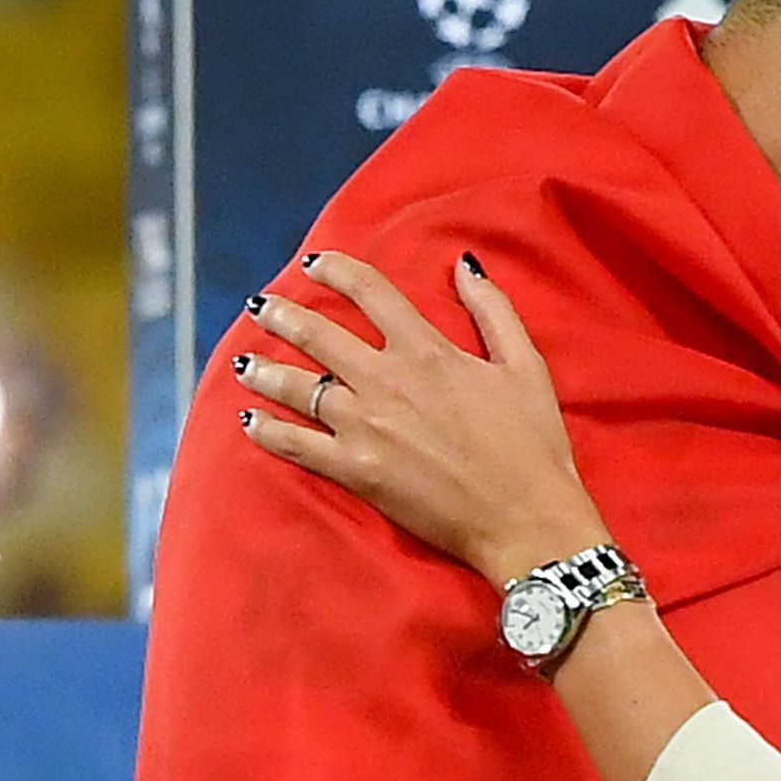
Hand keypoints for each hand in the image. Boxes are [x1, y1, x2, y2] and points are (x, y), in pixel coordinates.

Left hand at [235, 250, 610, 583]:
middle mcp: (387, 381)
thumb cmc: (533, 443)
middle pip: (318, 335)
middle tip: (261, 308)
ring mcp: (365, 427)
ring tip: (246, 362)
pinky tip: (249, 421)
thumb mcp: (525, 366)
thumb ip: (493, 311)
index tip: (314, 263)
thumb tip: (464, 265)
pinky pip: (295, 444)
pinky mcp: (355, 471)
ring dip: (265, 370)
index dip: (336, 269)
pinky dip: (266, 431)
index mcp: (428, 351)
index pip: (370, 292)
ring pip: (297, 387)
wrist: (524, 517)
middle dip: (283, 315)